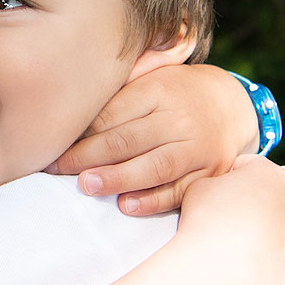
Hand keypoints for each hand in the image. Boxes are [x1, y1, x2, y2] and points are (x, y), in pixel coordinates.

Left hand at [47, 63, 257, 213]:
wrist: (232, 104)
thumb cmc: (175, 93)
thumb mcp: (151, 78)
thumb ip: (118, 92)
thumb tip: (69, 110)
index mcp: (158, 91)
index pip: (111, 115)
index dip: (79, 134)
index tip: (52, 147)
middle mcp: (179, 119)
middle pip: (126, 141)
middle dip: (86, 157)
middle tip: (56, 169)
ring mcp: (196, 148)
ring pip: (152, 167)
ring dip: (116, 179)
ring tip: (86, 186)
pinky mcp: (208, 174)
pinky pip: (177, 191)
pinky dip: (152, 201)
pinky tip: (126, 206)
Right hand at [174, 155, 284, 284]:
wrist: (217, 270)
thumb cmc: (204, 226)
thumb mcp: (199, 188)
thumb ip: (218, 181)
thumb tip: (225, 186)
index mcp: (270, 175)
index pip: (258, 168)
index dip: (240, 179)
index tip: (223, 198)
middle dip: (276, 201)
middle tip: (250, 221)